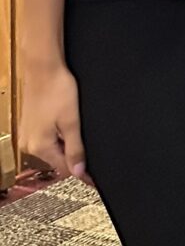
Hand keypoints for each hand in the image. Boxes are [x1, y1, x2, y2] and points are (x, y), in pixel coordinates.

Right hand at [19, 59, 87, 180]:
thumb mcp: (72, 122)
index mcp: (39, 147)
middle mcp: (29, 144)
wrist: (44, 68)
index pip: (65, 169)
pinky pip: (47, 138)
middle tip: (91, 149)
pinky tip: (66, 122)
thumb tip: (79, 172)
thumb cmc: (58, 89)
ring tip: (77, 128)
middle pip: (58, 159)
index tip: (95, 178)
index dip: (82, 171)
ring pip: (53, 148)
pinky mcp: (29, 125)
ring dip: (66, 144)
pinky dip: (58, 135)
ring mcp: (27, 134)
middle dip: (74, 156)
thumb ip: (76, 148)